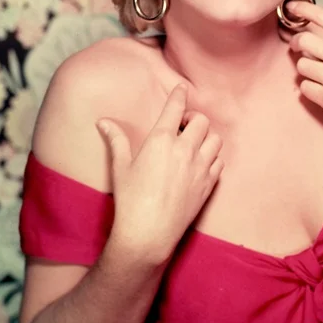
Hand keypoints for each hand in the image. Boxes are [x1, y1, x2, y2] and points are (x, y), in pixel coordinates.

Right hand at [96, 84, 223, 262]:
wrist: (148, 235)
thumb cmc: (130, 201)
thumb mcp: (120, 167)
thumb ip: (116, 140)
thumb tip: (103, 122)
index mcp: (161, 140)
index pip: (175, 107)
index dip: (179, 94)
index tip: (181, 88)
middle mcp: (184, 150)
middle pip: (201, 121)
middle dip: (193, 119)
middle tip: (183, 127)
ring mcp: (200, 167)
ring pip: (215, 140)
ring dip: (206, 138)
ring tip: (194, 145)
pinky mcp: (208, 185)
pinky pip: (220, 162)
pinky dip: (213, 158)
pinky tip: (201, 164)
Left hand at [287, 2, 322, 152]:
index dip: (304, 8)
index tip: (294, 7)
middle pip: (304, 40)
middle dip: (297, 41)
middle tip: (298, 46)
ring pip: (301, 65)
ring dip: (305, 67)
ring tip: (316, 72)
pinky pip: (304, 88)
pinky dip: (309, 87)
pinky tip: (320, 89)